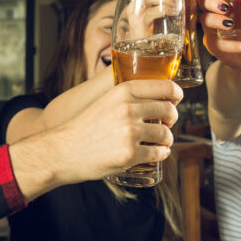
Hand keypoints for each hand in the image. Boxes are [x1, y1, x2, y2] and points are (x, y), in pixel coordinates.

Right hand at [11, 79, 181, 197]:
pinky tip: (157, 153)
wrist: (62, 150)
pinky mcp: (130, 153)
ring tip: (160, 142)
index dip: (176, 94)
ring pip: (166, 134)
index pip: (165, 87)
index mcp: (123, 91)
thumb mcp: (106, 101)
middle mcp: (128, 108)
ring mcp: (130, 131)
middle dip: (172, 118)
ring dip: (167, 139)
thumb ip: (127, 96)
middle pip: (169, 110)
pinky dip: (162, 154)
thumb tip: (155, 97)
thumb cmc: (84, 127)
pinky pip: (159, 153)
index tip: (177, 100)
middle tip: (166, 124)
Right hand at [198, 0, 240, 72]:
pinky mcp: (216, 48)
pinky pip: (220, 45)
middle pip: (202, 3)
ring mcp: (212, 32)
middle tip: (226, 6)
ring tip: (231, 23)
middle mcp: (212, 15)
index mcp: (220, 3)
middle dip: (210, 2)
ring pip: (206, 22)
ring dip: (218, 21)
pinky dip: (235, 45)